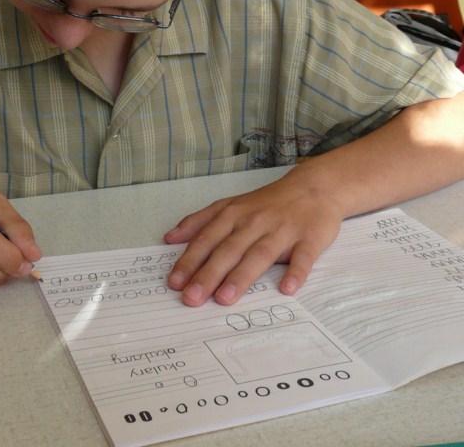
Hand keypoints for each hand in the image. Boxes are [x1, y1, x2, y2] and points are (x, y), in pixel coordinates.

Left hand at [164, 168, 343, 306]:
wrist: (314, 186)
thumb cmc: (268, 202)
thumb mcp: (231, 205)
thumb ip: (200, 221)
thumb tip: (170, 238)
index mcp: (234, 214)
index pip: (207, 239)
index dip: (190, 260)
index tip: (174, 283)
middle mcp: (255, 221)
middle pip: (229, 249)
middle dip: (209, 274)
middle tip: (191, 298)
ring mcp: (283, 230)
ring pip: (260, 254)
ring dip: (242, 276)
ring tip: (225, 299)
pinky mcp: (309, 238)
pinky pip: (303, 257)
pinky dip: (296, 272)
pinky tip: (287, 289)